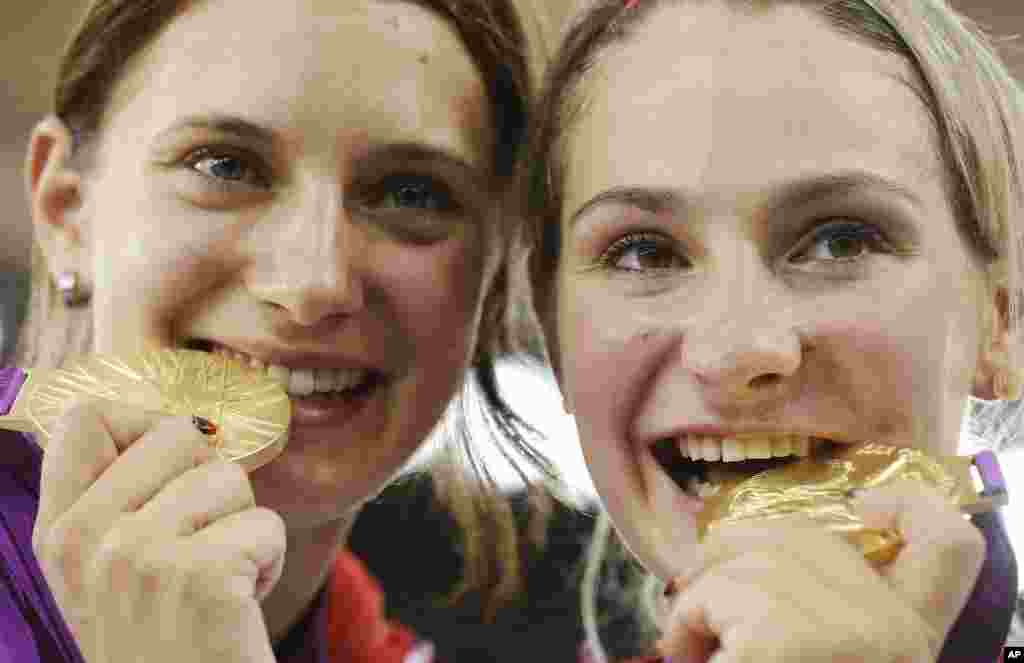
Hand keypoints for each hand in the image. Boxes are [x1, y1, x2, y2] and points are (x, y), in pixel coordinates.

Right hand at [32, 399, 286, 662]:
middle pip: (177, 433)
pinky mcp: (198, 576)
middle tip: (203, 545)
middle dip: (213, 482)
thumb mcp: (117, 570)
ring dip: (244, 528)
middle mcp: (84, 539)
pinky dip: (269, 562)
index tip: (177, 465)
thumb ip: (127, 499)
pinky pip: (266, 524)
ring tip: (218, 585)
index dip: (146, 424)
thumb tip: (189, 424)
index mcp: (57, 532)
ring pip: (230, 477)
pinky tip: (238, 607)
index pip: (85, 419)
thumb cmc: (168, 640)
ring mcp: (136, 556)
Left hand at [657, 482, 985, 662]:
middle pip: (800, 538)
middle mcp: (891, 626)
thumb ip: (820, 615)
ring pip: (739, 563)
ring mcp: (842, 627)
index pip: (950, 547)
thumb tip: (746, 553)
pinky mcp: (783, 638)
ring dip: (700, 604)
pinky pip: (708, 598)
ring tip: (698, 651)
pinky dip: (685, 626)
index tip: (867, 504)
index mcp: (910, 637)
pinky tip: (692, 658)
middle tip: (717, 619)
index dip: (912, 508)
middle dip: (738, 563)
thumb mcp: (832, 652)